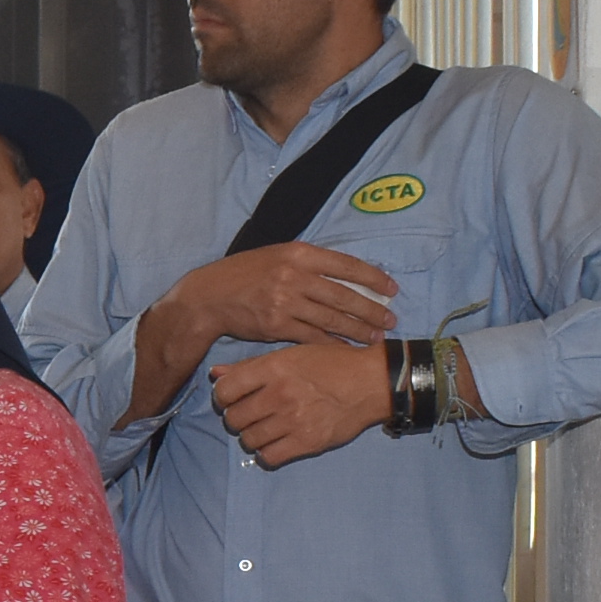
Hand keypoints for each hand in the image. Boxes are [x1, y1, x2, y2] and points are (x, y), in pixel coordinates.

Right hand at [164, 241, 399, 353]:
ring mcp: (285, 302)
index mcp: (298, 253)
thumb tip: (344, 272)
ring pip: (332, 318)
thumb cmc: (244, 274)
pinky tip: (347, 348)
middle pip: (344, 295)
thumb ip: (307, 262)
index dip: (373, 278)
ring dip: (358, 329)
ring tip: (376, 337)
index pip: (346, 265)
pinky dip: (333, 343)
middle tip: (390, 320)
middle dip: (372, 310)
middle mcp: (294, 276)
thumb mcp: (276, 255)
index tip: (391, 289)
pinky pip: (313, 336)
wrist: (209, 297)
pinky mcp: (277, 326)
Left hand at [211, 340, 394, 465]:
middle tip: (249, 416)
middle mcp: (280, 394)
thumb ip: (251, 366)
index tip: (231, 400)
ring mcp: (293, 420)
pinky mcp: (307, 442)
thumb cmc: (332, 364)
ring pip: (249, 439)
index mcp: (273, 368)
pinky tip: (274, 444)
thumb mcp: (291, 354)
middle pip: (234, 418)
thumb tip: (215, 374)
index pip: (225, 391)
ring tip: (263, 430)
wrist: (372, 382)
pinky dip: (266, 454)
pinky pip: (269, 457)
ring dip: (251, 437)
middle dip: (236, 419)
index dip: (222, 398)